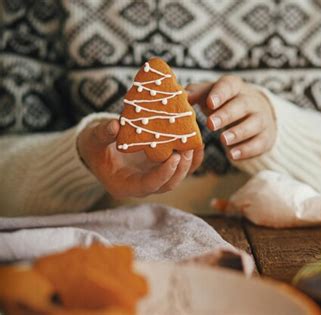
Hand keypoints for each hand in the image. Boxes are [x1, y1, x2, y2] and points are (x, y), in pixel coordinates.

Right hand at [77, 119, 203, 198]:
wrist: (98, 148)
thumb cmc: (94, 146)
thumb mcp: (94, 139)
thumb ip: (103, 134)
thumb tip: (114, 126)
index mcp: (125, 185)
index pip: (149, 185)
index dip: (164, 173)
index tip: (175, 158)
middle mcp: (142, 186)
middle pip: (168, 184)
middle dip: (181, 168)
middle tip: (189, 147)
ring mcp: (153, 178)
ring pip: (177, 177)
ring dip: (189, 163)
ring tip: (195, 143)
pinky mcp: (161, 168)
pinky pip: (180, 167)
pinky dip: (191, 158)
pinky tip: (197, 142)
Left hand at [187, 76, 275, 159]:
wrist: (257, 113)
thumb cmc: (226, 103)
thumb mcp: (211, 95)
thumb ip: (196, 94)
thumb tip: (182, 98)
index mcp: (235, 87)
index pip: (229, 86)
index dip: (220, 94)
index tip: (210, 103)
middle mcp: (251, 101)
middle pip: (242, 105)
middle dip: (227, 115)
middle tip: (211, 124)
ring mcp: (262, 119)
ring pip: (254, 124)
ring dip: (238, 132)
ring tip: (223, 140)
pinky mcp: (266, 137)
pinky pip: (259, 143)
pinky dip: (246, 150)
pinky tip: (232, 155)